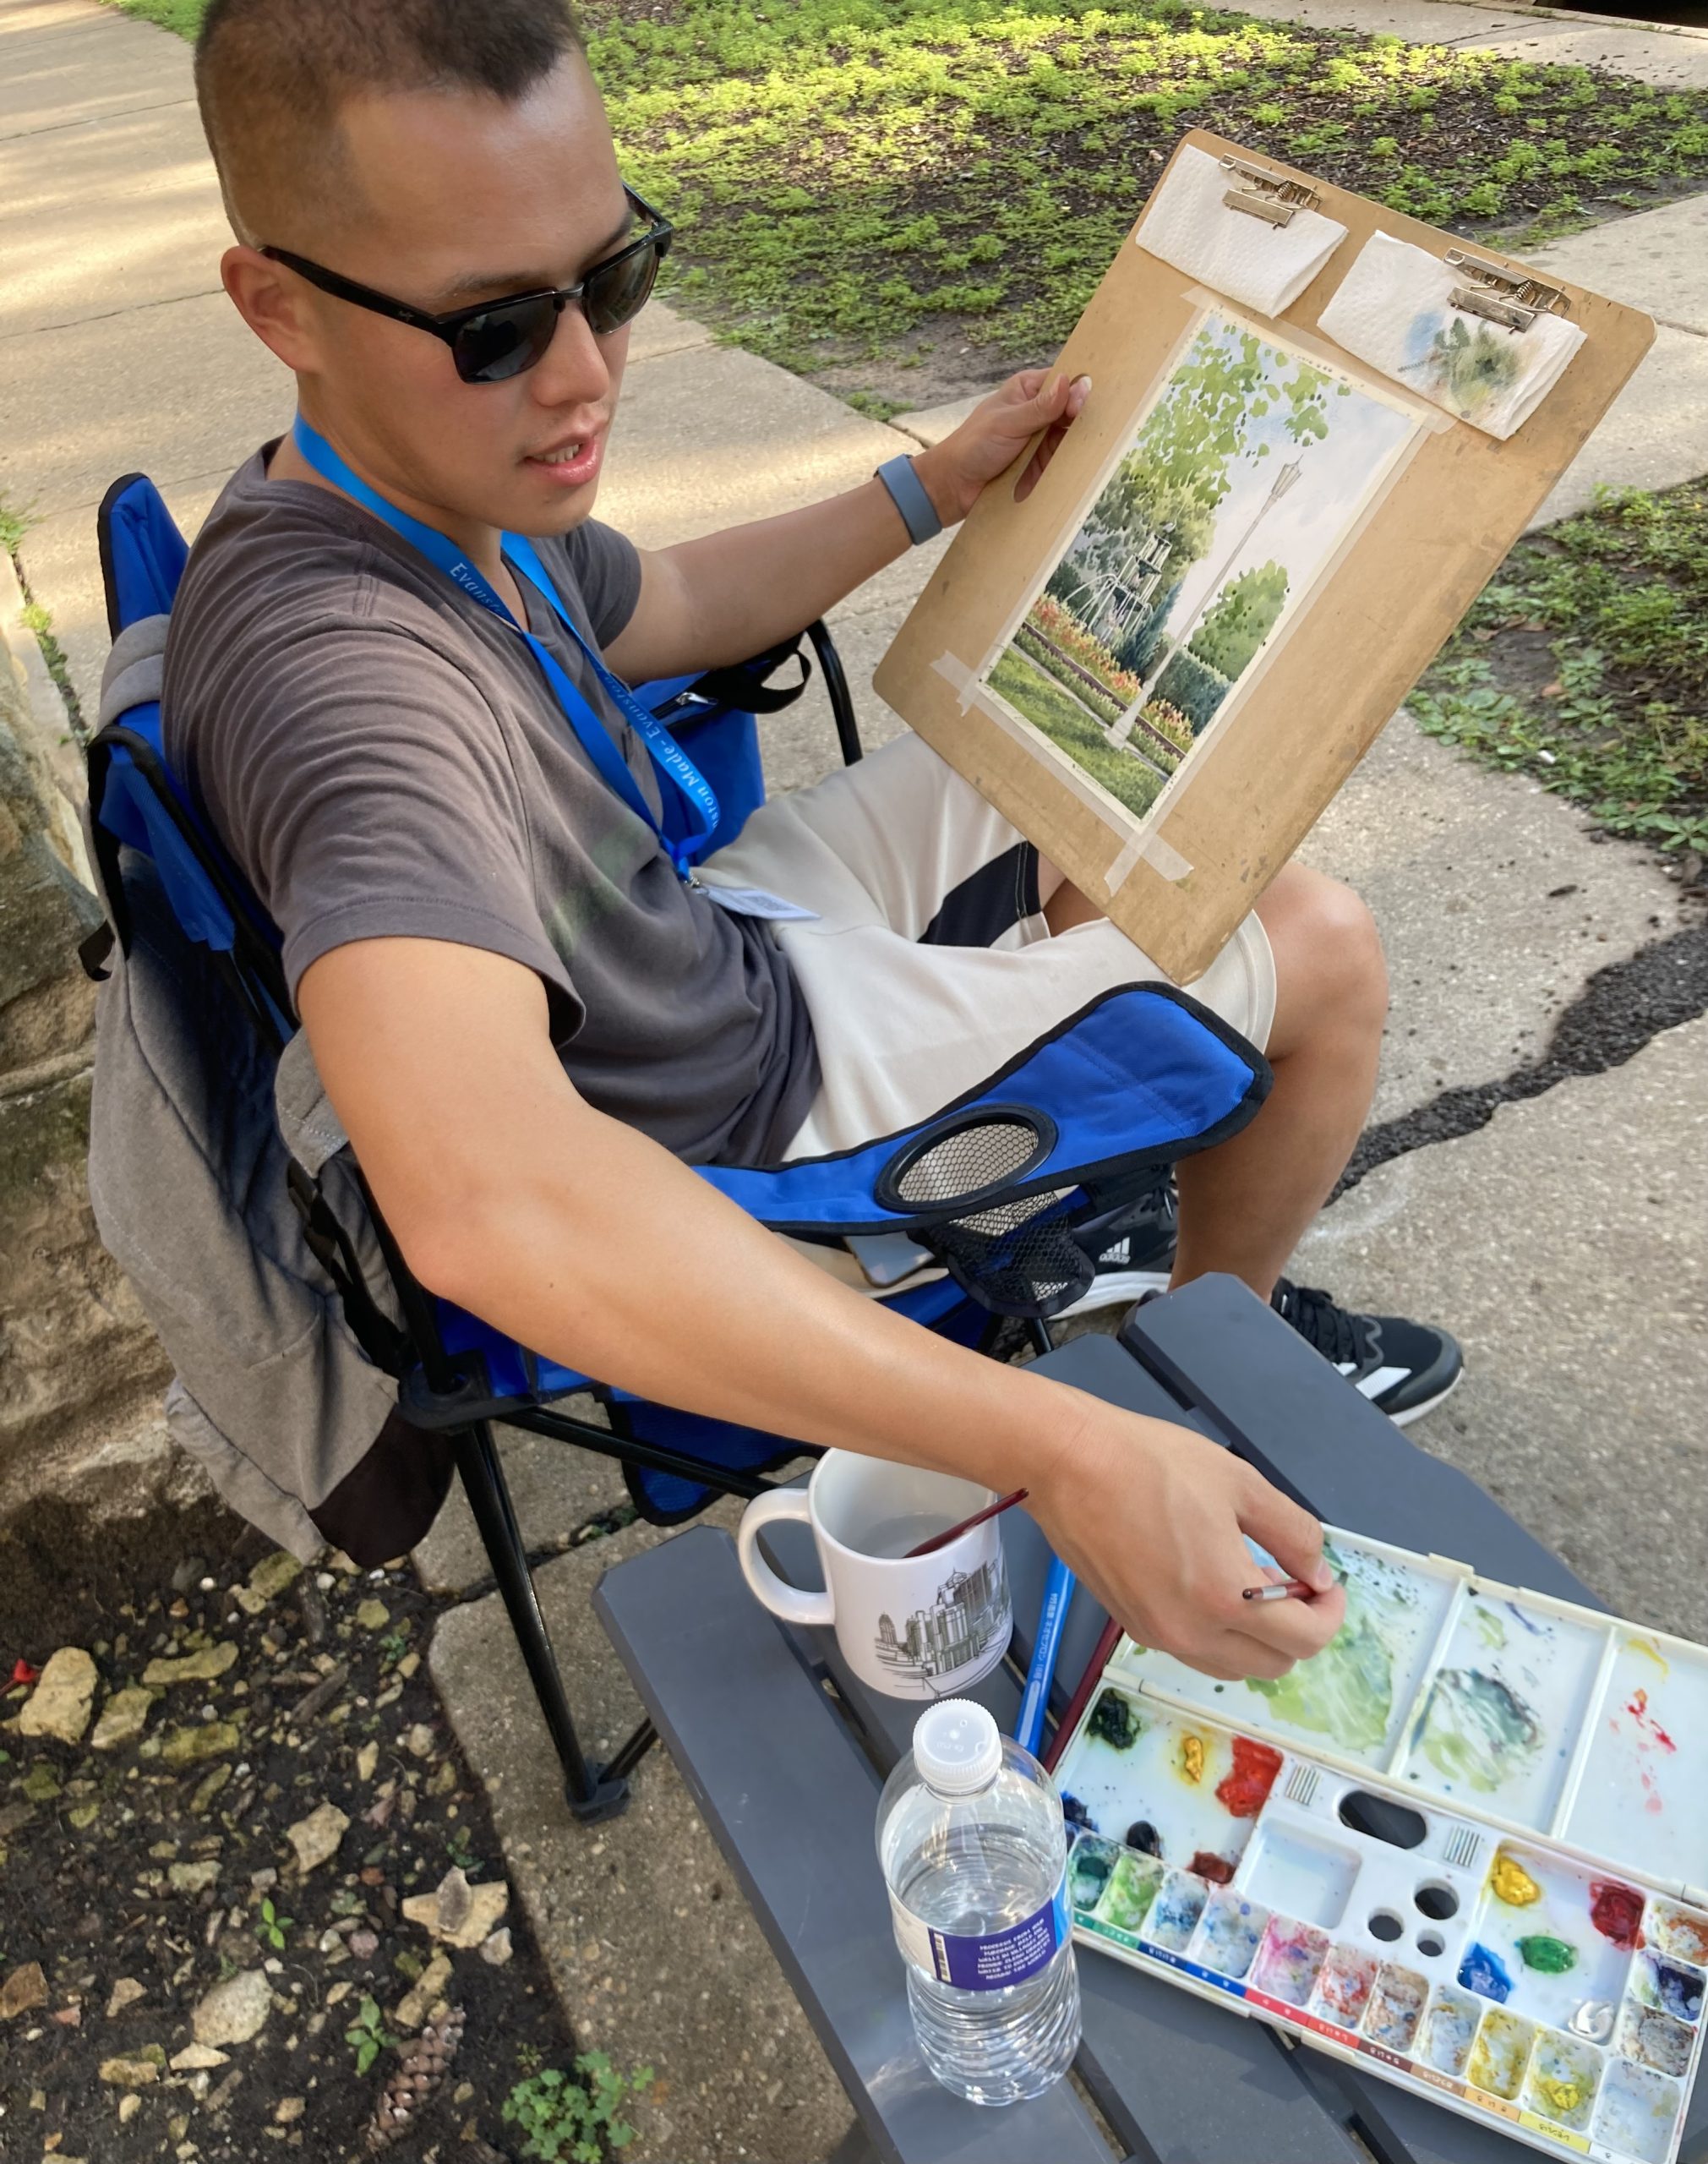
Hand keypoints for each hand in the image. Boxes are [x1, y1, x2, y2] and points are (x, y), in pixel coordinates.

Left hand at [914, 367, 1091, 525]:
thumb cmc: (974, 446)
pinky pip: (1063, 460)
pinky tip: (1082, 464)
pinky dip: (1071, 462)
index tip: (1080, 405)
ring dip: (1079, 442)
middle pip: (1071, 409)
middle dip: (1081, 417)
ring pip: (1071, 435)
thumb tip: (1068, 382)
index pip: (1062, 381)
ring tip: (1089, 447)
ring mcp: (1041, 438)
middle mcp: (1038, 411)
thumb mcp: (1007, 423)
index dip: (1076, 389)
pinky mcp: (1041, 463)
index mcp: (1027, 390)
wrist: (954, 486)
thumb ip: (1039, 407)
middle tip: (1086, 427)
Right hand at [1028, 1393, 1345, 1680]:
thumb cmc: (1152, 1463)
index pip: (1305, 1639)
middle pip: (1274, 1665)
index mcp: (1227, 1598)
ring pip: (1233, 1667)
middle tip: (1292, 1582)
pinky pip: (1194, 1651)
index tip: (1327, 1585)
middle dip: (1298, 1629)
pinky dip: (1218, 1634)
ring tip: (1251, 1585)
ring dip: (1258, 1639)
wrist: (1069, 1464)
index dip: (1330, 1614)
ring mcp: (1159, 1635)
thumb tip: (1316, 1573)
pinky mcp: (1133, 1626)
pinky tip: (1207, 1586)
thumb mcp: (1240, 1483)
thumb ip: (1292, 1534)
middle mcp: (1193, 1632)